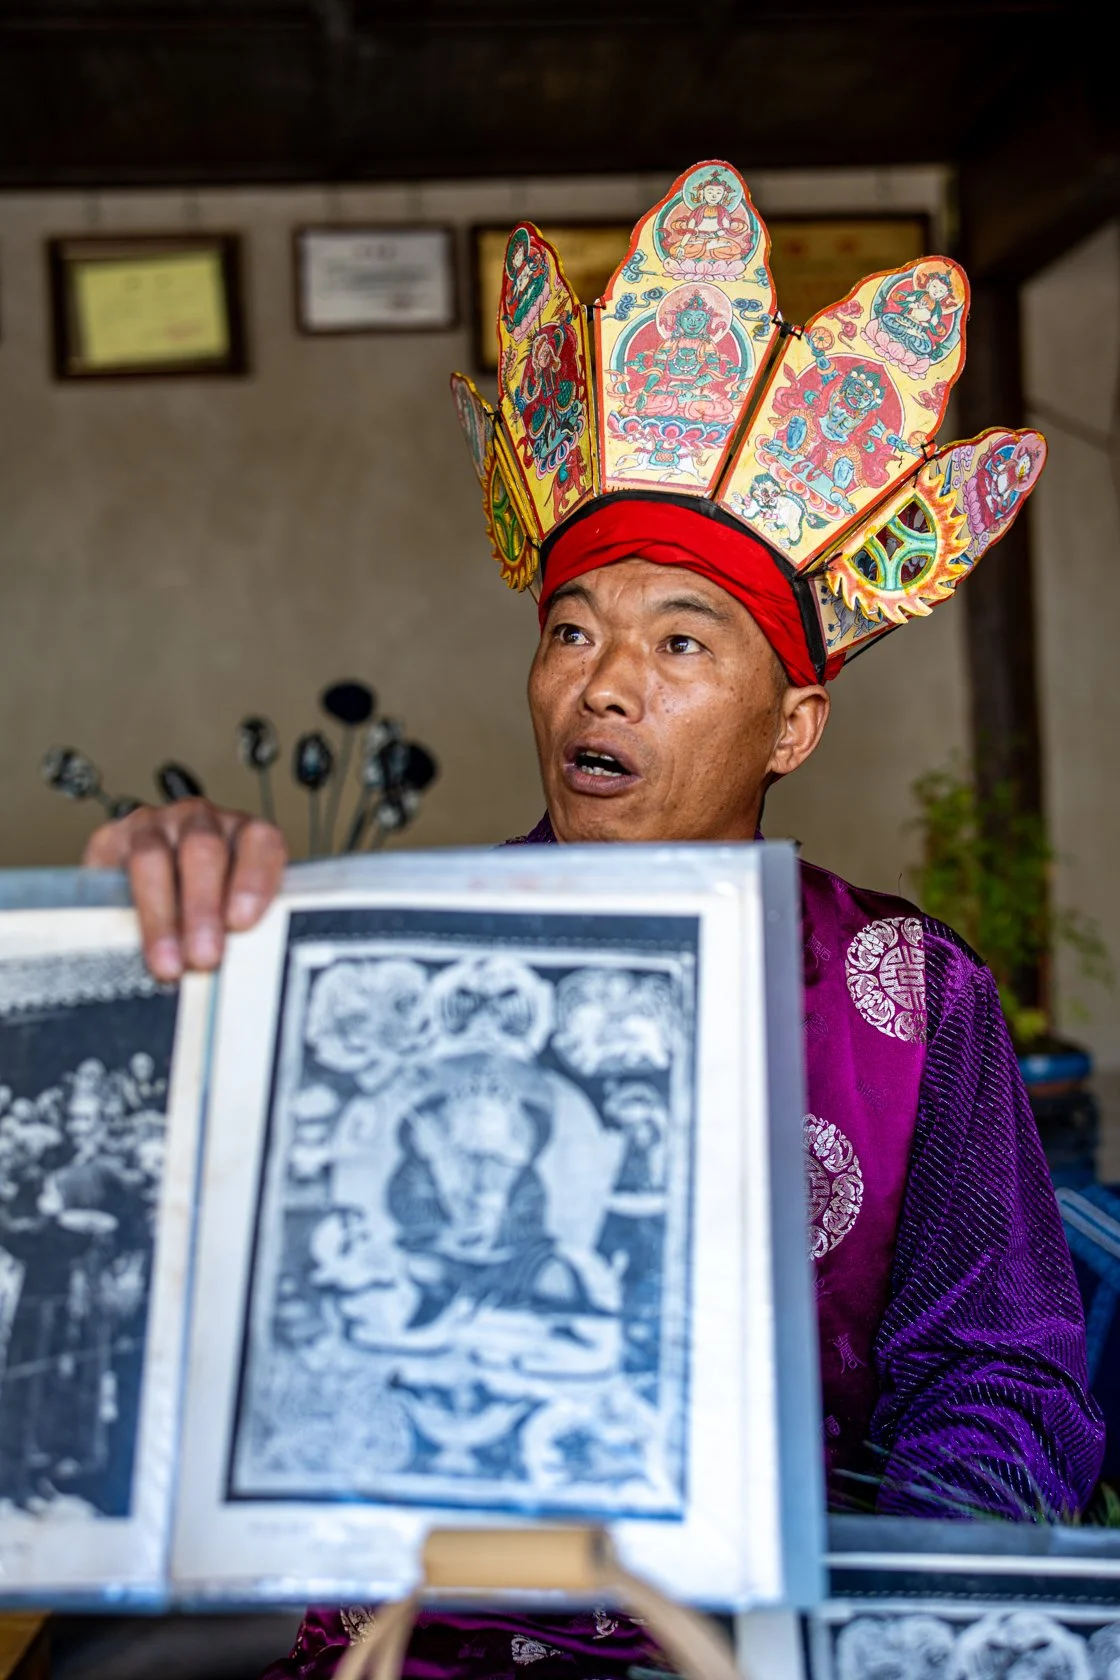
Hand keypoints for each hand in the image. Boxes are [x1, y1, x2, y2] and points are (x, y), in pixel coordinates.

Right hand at [82, 799, 286, 980]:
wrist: (142, 898)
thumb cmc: (205, 913)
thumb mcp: (230, 917)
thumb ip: (242, 934)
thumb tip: (247, 981)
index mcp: (243, 834)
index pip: (260, 842)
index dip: (253, 879)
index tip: (241, 923)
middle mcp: (201, 822)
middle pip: (204, 850)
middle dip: (203, 907)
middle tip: (204, 957)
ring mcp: (155, 825)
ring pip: (153, 858)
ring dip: (161, 915)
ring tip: (167, 963)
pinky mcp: (112, 839)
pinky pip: (114, 866)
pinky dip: (124, 907)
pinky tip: (127, 939)